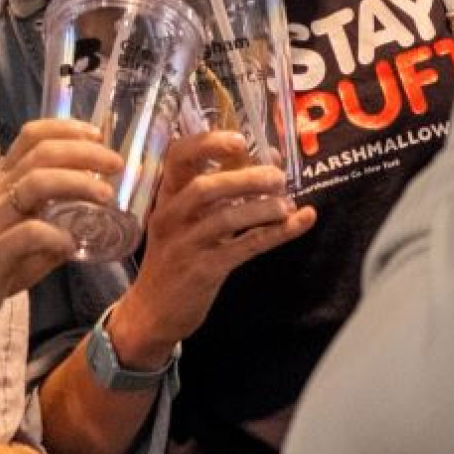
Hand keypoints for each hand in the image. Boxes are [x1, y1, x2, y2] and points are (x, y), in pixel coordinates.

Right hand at [0, 119, 123, 332]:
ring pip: (36, 183)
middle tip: (116, 165)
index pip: (32, 136)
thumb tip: (99, 214)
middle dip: (85, 153)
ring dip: (77, 184)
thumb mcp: (25, 230)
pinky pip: (27, 233)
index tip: (98, 134)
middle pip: (43, 154)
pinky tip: (73, 244)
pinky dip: (56, 234)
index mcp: (5, 181)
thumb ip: (58, 219)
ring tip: (106, 198)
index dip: (67, 129)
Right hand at [111, 130, 317, 361]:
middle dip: (246, 178)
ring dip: (263, 208)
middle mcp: (171, 217)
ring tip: (288, 205)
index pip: (177, 157)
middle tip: (277, 177)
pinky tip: (301, 222)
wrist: (152, 312)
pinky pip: (244, 247)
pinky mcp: (202, 271)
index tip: (240, 141)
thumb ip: (224, 189)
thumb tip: (272, 159)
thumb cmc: (176, 256)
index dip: (208, 144)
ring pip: (226, 218)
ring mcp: (185, 245)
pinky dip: (277, 233)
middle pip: (205, 188)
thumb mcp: (189, 219)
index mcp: (166, 197)